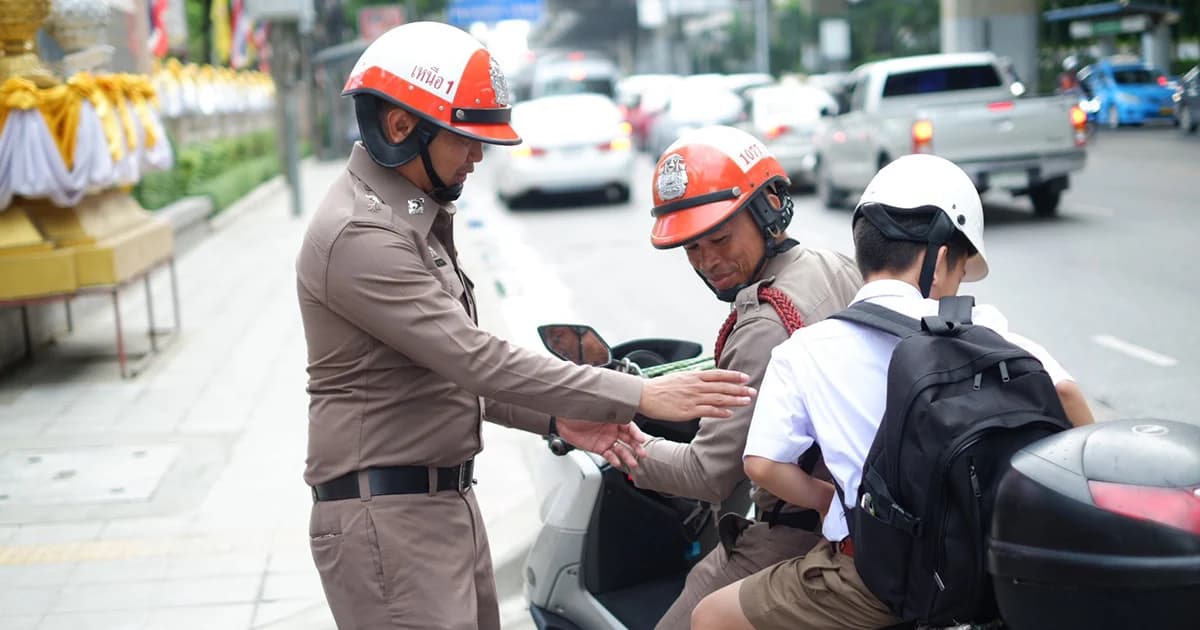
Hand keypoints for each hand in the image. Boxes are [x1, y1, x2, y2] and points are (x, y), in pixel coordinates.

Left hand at [556, 417, 648, 468]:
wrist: (563, 417)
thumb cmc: (580, 409)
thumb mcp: (598, 409)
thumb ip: (611, 412)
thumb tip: (624, 411)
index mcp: (615, 418)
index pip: (630, 426)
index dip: (636, 433)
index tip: (641, 439)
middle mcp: (612, 429)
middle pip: (628, 440)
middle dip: (636, 447)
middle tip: (642, 454)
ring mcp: (606, 439)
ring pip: (620, 449)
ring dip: (627, 456)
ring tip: (633, 463)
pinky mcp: (598, 448)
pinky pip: (608, 455)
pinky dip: (614, 460)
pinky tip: (617, 463)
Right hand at [637, 369, 754, 421]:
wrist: (645, 395)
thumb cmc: (660, 387)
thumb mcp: (678, 377)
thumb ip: (692, 377)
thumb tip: (701, 373)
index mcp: (693, 376)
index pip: (718, 374)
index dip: (733, 376)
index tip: (745, 377)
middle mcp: (696, 386)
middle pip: (722, 386)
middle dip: (740, 389)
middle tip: (753, 391)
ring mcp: (693, 398)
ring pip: (718, 398)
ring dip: (735, 400)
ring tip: (747, 401)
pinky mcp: (688, 411)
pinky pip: (708, 411)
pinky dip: (720, 412)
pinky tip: (730, 413)